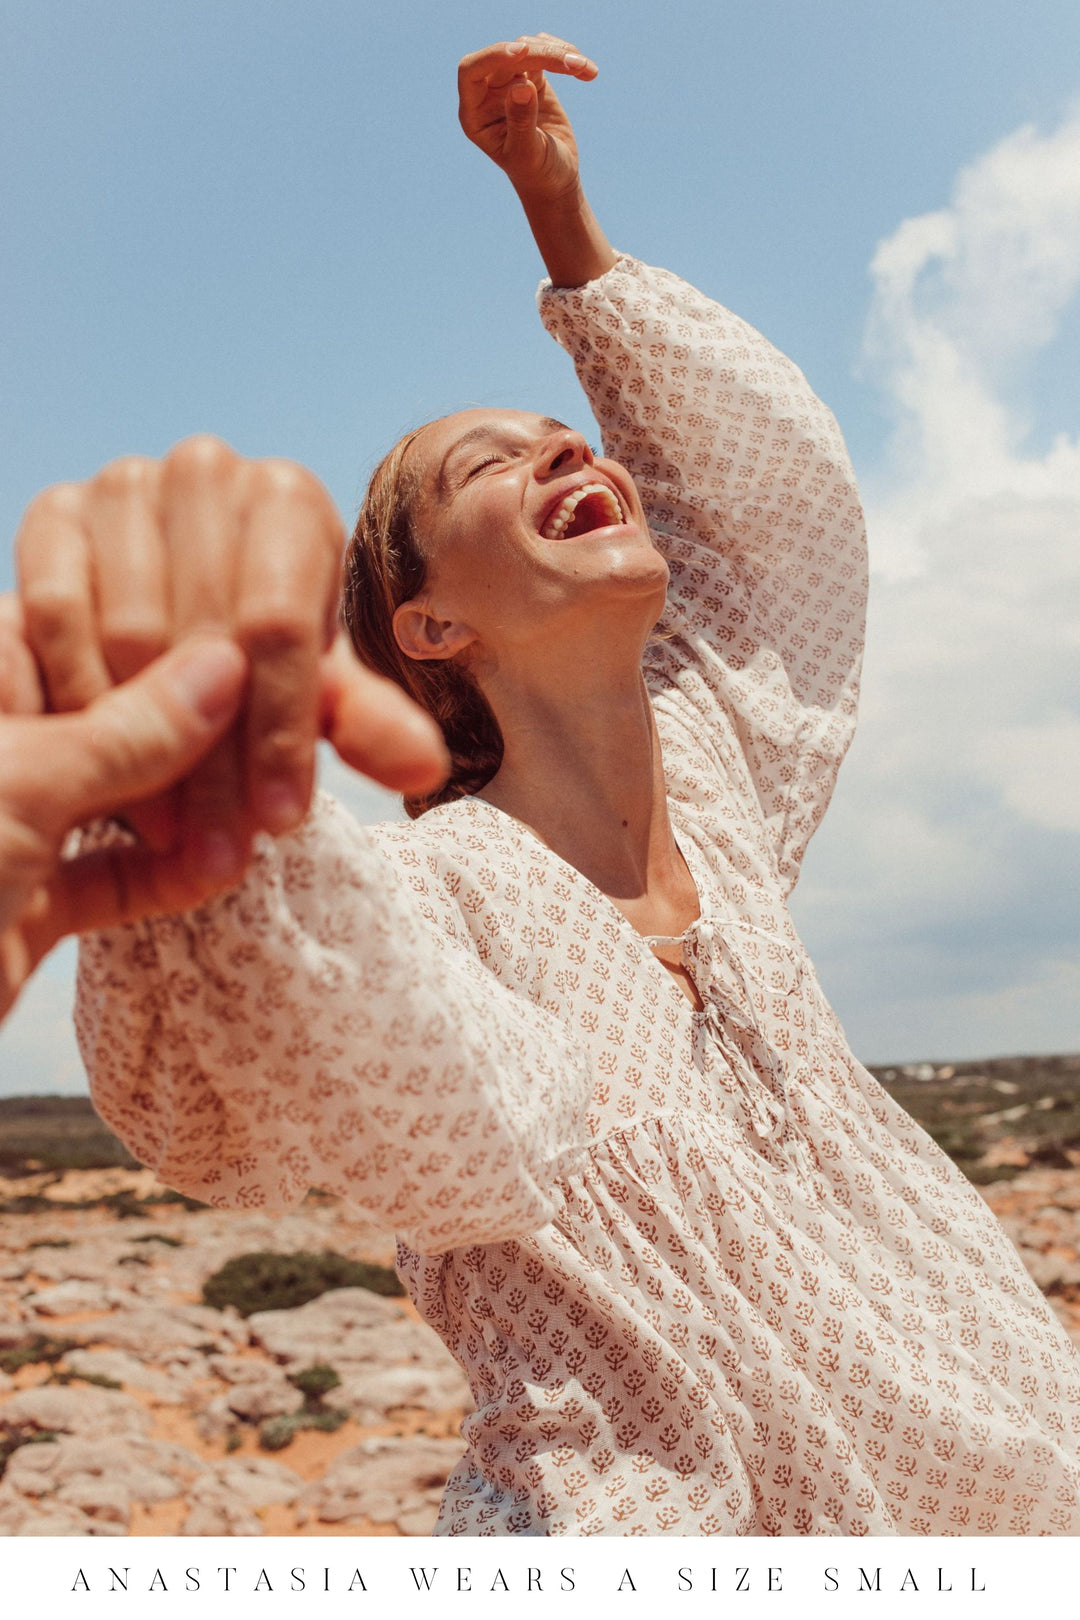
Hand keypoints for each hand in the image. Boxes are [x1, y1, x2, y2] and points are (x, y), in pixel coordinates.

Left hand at [0, 638, 246, 1018]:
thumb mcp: (15, 788)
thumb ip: (125, 730)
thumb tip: (224, 662)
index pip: (67, 626)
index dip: (156, 643)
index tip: (241, 658)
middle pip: (99, 716)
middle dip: (185, 736)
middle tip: (265, 739)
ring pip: (111, 801)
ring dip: (187, 812)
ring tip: (261, 814)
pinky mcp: (15, 909)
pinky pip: (104, 879)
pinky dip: (163, 878)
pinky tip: (224, 872)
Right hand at [14, 437, 446, 877]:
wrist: (178, 606)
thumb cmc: (265, 650)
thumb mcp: (318, 687)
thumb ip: (369, 723)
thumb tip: (425, 768)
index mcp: (289, 500)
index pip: (282, 626)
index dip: (280, 733)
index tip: (278, 822)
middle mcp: (208, 472)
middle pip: (206, 636)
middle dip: (216, 762)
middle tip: (217, 851)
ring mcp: (124, 483)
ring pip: (129, 632)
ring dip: (141, 745)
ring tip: (166, 830)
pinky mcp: (55, 510)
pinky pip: (54, 613)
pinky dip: (76, 698)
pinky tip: (98, 767)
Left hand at [458, 33, 597, 204]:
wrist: (555, 180)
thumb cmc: (537, 174)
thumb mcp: (529, 154)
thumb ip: (521, 122)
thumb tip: (521, 85)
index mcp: (475, 114)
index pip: (471, 71)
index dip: (494, 56)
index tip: (522, 54)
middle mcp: (487, 94)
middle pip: (507, 56)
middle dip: (540, 53)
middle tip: (573, 65)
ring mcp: (510, 84)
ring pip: (527, 48)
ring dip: (557, 52)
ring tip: (586, 69)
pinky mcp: (533, 79)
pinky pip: (543, 52)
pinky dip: (564, 54)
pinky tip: (584, 69)